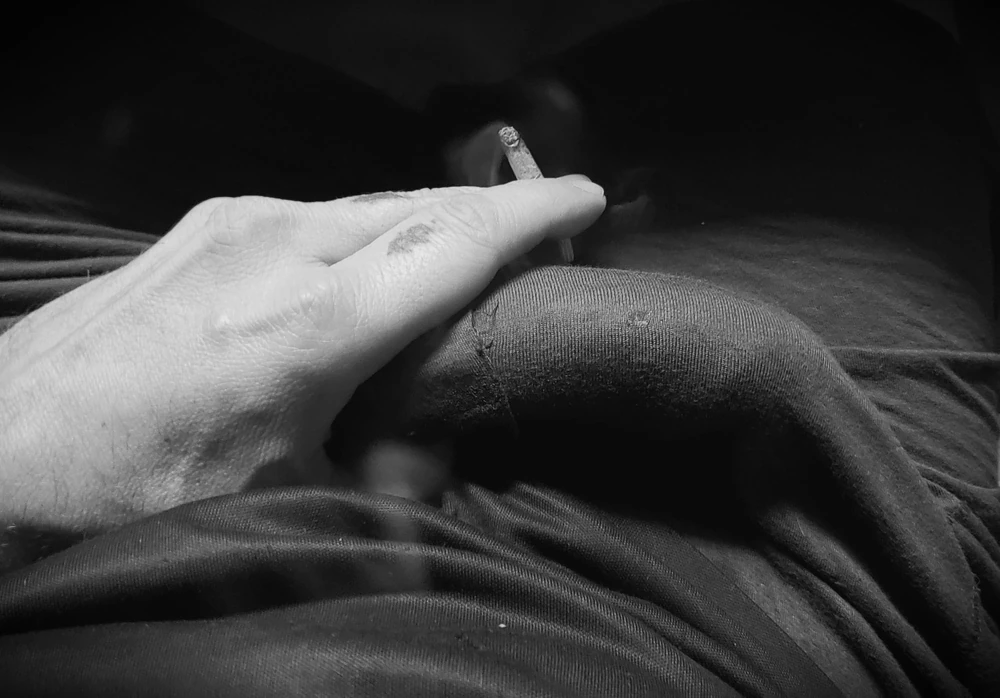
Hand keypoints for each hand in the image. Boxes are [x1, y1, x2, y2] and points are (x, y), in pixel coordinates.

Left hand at [0, 178, 604, 531]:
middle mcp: (273, 251)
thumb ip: (387, 481)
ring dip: (432, 217)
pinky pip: (317, 212)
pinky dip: (370, 226)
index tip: (588, 198)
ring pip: (369, 204)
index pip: (454, 244)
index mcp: (308, 328)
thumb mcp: (280, 510)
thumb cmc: (134, 492)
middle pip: (420, 207)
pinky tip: (376, 253)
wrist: (0, 455)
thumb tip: (441, 449)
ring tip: (476, 238)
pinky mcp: (201, 226)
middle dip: (498, 208)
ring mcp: (231, 226)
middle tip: (552, 215)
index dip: (534, 217)